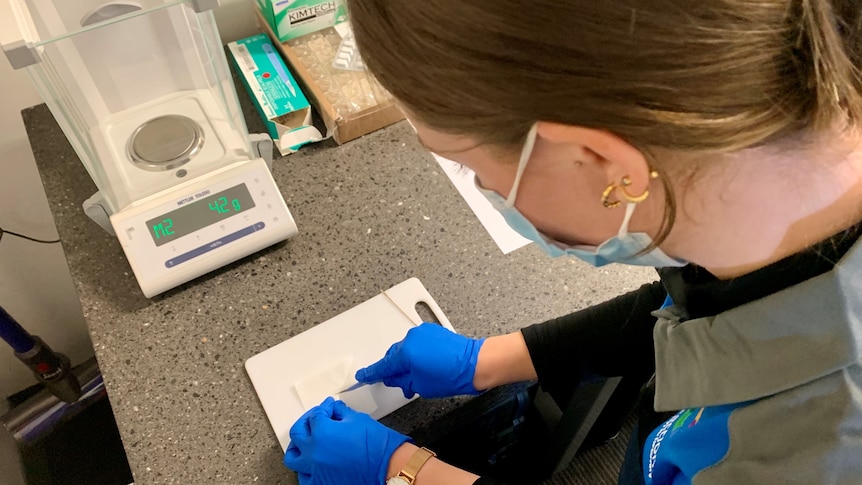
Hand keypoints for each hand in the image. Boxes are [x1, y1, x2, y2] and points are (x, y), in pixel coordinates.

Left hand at [284, 397, 410, 484]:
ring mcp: (315, 471)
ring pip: (293, 459)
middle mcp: (314, 452)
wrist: (391, 468)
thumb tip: (334, 410)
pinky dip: (306, 471)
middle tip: (314, 420)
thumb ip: (341, 413)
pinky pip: (305, 479)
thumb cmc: (379, 446)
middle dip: (305, 422)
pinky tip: (312, 465)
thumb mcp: (359, 420)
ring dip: (298, 448)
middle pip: (297, 433)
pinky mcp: (321, 484)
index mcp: (322, 432)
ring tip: (306, 444)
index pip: (316, 415)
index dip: (324, 408)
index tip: (329, 407)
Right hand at [355, 323, 484, 397]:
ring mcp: (421, 333)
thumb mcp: (420, 385)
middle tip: (400, 383)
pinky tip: (426, 363)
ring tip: (418, 375)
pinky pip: (416, 342)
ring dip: (407, 360)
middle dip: (395, 369)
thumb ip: (402, 380)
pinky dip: (417, 352)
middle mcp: (410, 339)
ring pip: (405, 349)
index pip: (382, 366)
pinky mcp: (431, 330)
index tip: (363, 376)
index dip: (371, 373)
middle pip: (393, 356)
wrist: (475, 363)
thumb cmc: (452, 376)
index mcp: (405, 353)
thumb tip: (395, 378)